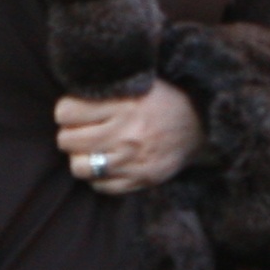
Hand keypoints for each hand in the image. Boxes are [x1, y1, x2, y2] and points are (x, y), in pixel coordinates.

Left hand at [54, 82, 200, 194]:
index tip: (73, 112)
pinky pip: (100, 186)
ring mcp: (132, 161)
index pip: (66, 112)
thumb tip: (72, 89)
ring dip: (81, 158)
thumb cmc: (164, 100)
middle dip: (70, 135)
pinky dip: (99, 178)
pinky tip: (107, 165)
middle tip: (80, 131)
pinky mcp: (140, 180)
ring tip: (91, 150)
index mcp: (123, 105)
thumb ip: (108, 87)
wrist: (202, 125)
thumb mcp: (140, 82)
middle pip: (67, 141)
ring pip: (79, 167)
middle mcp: (126, 134)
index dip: (66, 111)